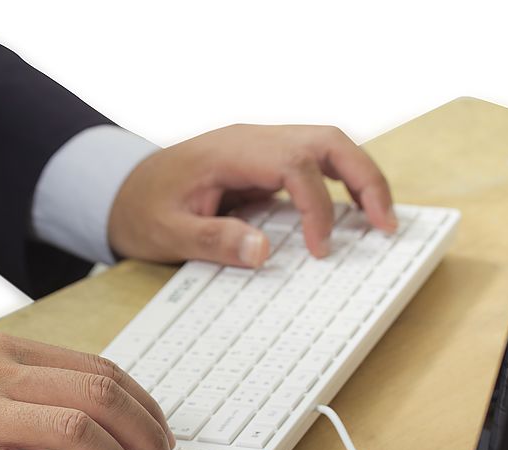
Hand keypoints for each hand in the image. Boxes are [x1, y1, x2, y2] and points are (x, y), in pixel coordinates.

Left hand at [109, 124, 395, 266]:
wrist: (122, 190)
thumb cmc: (143, 209)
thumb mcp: (168, 233)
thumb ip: (212, 240)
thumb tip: (263, 253)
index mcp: (230, 151)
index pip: (294, 165)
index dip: (318, 207)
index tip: (321, 249)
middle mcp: (252, 139)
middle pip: (327, 140)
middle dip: (365, 178)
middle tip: (386, 223)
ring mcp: (260, 146)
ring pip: (326, 145)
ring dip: (360, 177)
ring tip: (380, 219)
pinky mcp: (263, 161)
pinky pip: (311, 163)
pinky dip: (338, 184)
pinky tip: (349, 214)